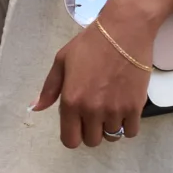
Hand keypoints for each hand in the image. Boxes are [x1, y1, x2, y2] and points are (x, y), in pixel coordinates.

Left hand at [32, 0, 172, 147]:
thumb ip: (49, 89)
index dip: (72, 134)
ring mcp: (115, 111)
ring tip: (109, 108)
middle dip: (90, 130)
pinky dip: (126, 125)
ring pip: (112, 137)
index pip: (70, 140)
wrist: (124, 32)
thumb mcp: (61, 61)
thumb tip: (36, 108)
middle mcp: (92, 110)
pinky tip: (123, 110)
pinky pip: (130, 132)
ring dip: (109, 126)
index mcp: (71, 101)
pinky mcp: (135, 108)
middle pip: (91, 141)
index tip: (76, 124)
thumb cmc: (90, 44)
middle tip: (93, 113)